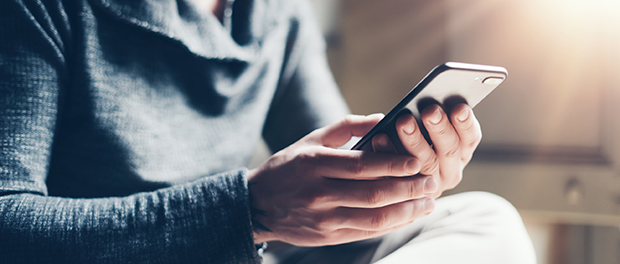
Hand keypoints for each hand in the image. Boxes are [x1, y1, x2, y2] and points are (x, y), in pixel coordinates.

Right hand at [248, 115, 437, 245]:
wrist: (259, 204)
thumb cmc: (289, 166)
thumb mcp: (310, 139)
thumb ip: (347, 127)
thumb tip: (384, 118)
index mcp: (314, 163)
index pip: (361, 166)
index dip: (393, 165)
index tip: (417, 162)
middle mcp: (318, 192)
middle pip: (373, 194)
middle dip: (408, 190)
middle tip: (431, 183)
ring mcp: (323, 218)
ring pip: (373, 218)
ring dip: (406, 212)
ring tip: (427, 203)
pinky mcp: (327, 236)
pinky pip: (366, 232)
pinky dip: (391, 225)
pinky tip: (407, 216)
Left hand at [373, 103, 481, 197]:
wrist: (394, 183)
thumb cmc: (415, 143)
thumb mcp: (431, 131)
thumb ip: (434, 118)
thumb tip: (428, 100)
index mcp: (461, 153)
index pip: (470, 138)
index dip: (466, 124)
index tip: (459, 107)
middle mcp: (450, 171)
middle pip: (450, 150)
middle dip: (440, 128)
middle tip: (430, 110)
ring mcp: (430, 185)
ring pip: (426, 163)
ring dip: (415, 141)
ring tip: (404, 121)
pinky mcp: (407, 193)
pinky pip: (398, 172)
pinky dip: (388, 153)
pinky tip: (380, 137)